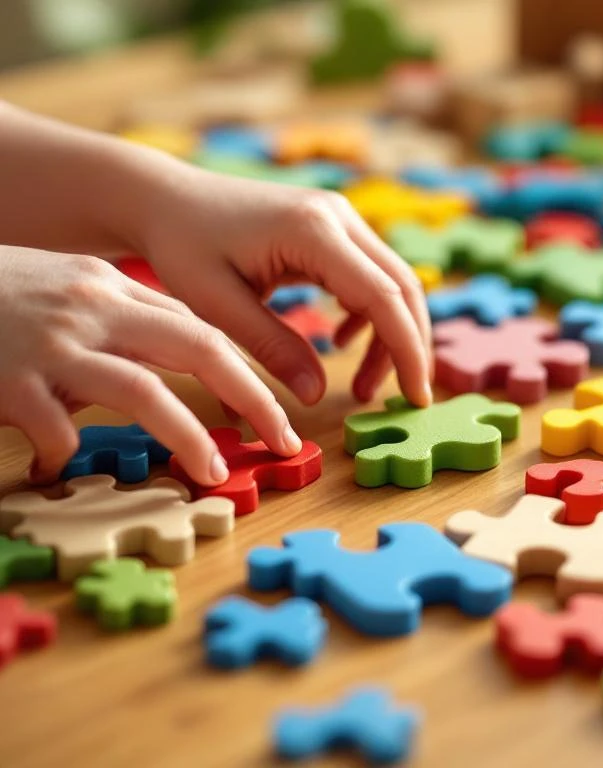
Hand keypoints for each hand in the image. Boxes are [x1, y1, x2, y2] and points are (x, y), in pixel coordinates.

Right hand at [0, 246, 301, 484]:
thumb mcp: (66, 292)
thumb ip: (120, 325)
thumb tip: (176, 370)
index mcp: (112, 287)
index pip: (200, 328)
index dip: (247, 371)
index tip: (278, 409)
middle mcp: (93, 307)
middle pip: (198, 349)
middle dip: (252, 397)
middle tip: (286, 441)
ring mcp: (52, 342)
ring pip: (144, 392)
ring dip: (188, 436)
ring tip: (215, 472)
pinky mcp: (9, 377)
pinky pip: (54, 428)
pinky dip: (65, 453)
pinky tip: (57, 465)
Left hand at [137, 167, 432, 407]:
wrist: (165, 198)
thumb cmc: (182, 245)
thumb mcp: (218, 305)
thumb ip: (272, 348)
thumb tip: (317, 396)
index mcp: (313, 231)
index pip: (383, 296)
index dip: (407, 350)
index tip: (416, 397)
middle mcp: (339, 217)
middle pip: (402, 288)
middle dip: (409, 347)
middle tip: (406, 399)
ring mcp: (340, 219)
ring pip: (392, 284)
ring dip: (389, 336)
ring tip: (361, 386)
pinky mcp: (333, 230)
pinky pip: (370, 277)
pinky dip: (368, 317)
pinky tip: (339, 344)